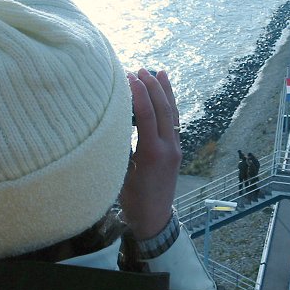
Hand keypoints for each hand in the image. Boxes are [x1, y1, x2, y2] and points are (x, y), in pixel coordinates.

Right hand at [119, 68, 181, 239]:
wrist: (156, 219)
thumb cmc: (133, 201)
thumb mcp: (121, 175)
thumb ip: (120, 148)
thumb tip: (112, 122)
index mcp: (152, 154)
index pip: (147, 116)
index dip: (138, 94)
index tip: (128, 77)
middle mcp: (168, 148)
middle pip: (163, 109)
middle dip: (152, 86)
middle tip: (139, 70)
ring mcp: (176, 148)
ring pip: (173, 113)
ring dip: (165, 91)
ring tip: (157, 72)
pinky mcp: (177, 149)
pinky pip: (175, 121)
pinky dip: (171, 104)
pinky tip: (166, 92)